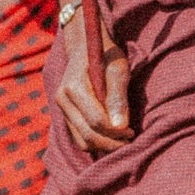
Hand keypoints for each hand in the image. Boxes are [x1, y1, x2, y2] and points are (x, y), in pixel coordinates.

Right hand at [55, 16, 133, 155]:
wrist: (86, 48)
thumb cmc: (106, 56)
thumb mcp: (117, 70)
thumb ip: (118, 97)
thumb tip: (121, 126)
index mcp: (74, 87)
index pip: (95, 121)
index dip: (116, 132)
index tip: (132, 131)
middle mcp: (62, 100)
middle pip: (87, 135)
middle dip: (111, 143)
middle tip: (130, 140)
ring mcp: (61, 108)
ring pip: (82, 141)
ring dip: (103, 146)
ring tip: (122, 140)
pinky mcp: (66, 114)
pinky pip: (79, 137)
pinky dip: (95, 141)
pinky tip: (111, 136)